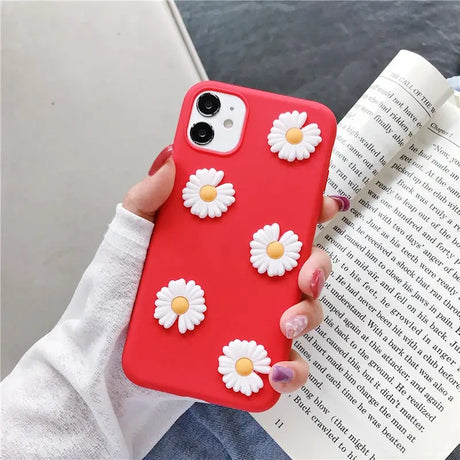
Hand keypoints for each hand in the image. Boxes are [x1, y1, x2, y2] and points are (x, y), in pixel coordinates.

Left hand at [123, 146, 348, 394]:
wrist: (104, 354)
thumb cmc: (119, 292)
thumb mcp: (130, 239)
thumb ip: (146, 199)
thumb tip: (172, 158)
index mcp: (226, 244)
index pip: (275, 219)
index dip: (305, 205)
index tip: (321, 200)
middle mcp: (245, 277)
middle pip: (300, 264)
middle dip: (317, 264)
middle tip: (306, 270)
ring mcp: (248, 316)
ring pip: (301, 310)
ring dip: (308, 314)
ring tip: (287, 322)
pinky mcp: (244, 354)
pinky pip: (283, 363)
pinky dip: (292, 369)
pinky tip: (276, 369)